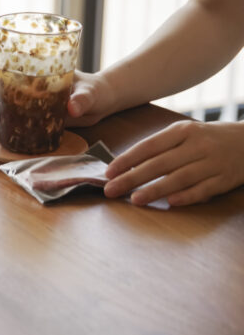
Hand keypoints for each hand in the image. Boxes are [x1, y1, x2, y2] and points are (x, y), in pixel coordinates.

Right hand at [0, 66, 117, 137]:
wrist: (100, 104)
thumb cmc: (95, 90)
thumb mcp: (89, 92)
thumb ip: (81, 99)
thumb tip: (72, 108)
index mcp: (38, 71)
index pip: (10, 65)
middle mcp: (29, 85)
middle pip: (1, 89)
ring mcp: (29, 101)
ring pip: (4, 106)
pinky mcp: (33, 117)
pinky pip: (14, 121)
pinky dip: (4, 128)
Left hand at [103, 120, 243, 205]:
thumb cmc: (207, 139)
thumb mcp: (185, 134)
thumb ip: (159, 147)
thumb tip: (125, 164)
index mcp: (183, 131)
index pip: (149, 146)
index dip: (127, 159)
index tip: (108, 172)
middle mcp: (197, 145)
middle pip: (161, 163)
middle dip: (132, 177)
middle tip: (110, 189)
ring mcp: (213, 162)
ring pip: (180, 177)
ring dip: (156, 189)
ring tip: (135, 199)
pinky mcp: (226, 179)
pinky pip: (205, 189)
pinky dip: (187, 196)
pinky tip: (171, 203)